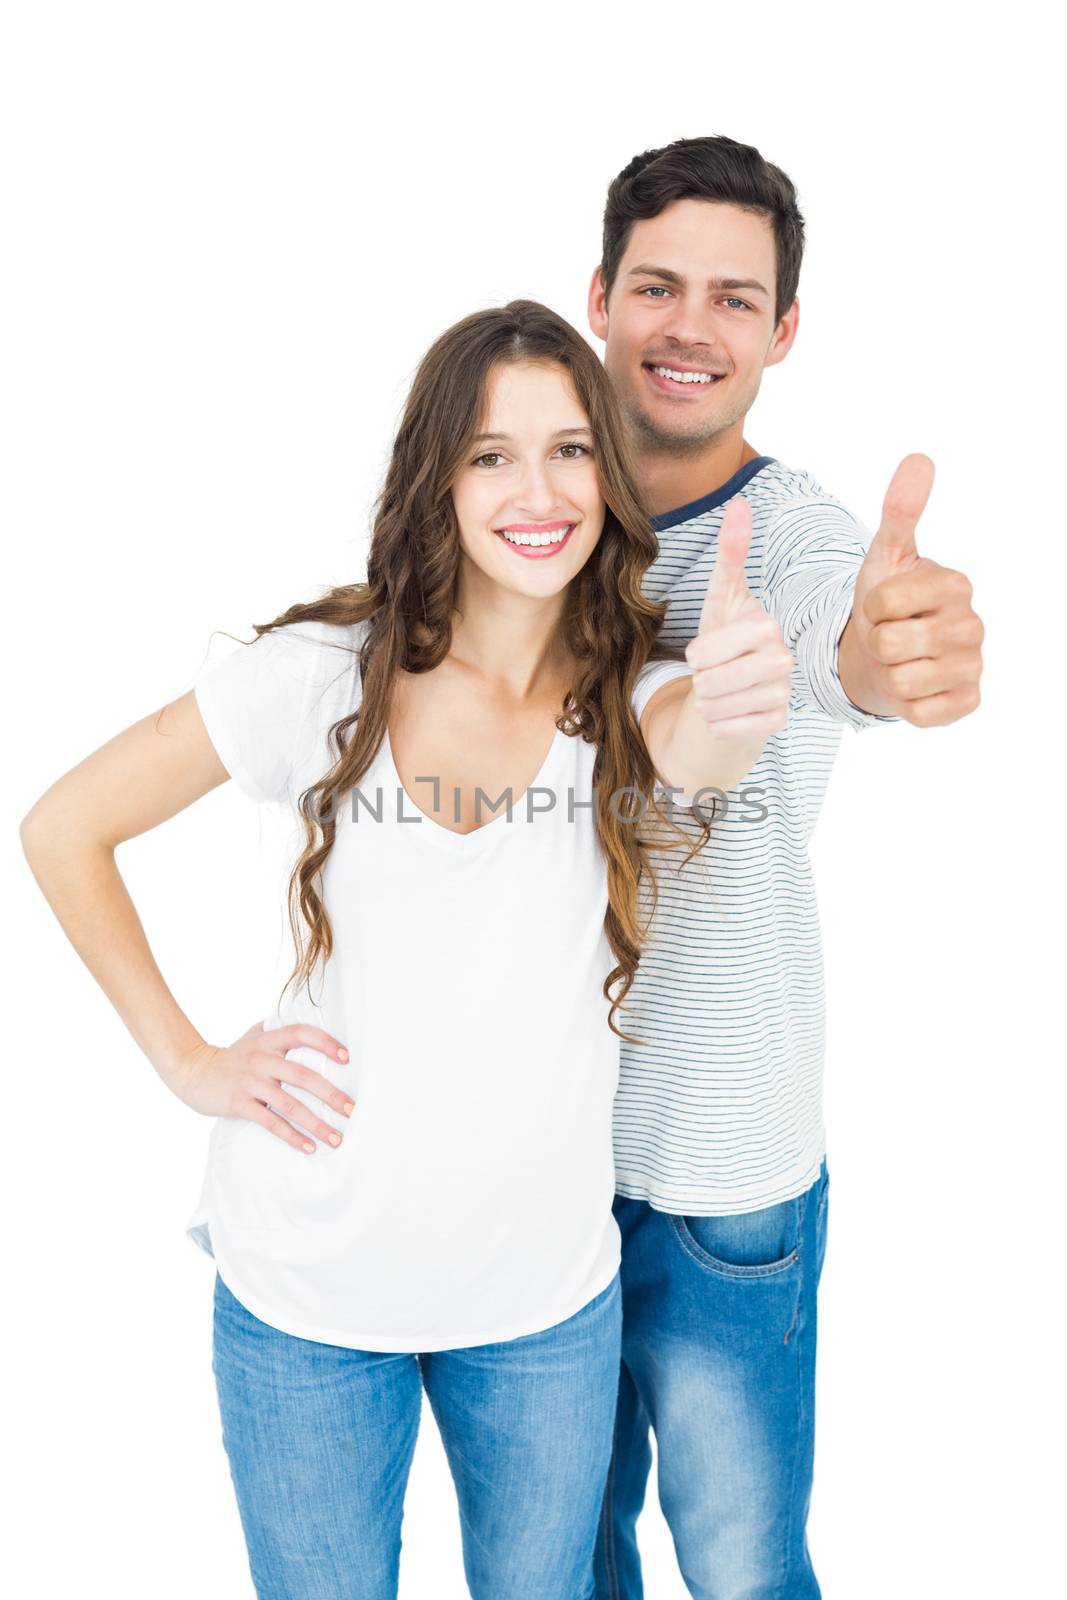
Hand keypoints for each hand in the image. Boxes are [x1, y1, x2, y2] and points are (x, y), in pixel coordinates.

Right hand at [169, 1020, 353, 1153]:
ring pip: (289, 1104)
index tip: (346, 1058)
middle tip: (352, 1110)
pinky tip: (309, 1147)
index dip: (325, 1042)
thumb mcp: (254, 1036)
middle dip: (330, 1094)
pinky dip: (292, 1136)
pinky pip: (271, 1122)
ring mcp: (250, 1082)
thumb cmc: (232, 1055)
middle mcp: (260, 1059)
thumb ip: (279, 1030)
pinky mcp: (239, 1104)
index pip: (300, 1033)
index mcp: (268, 1040)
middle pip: (301, 1075)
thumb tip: (315, 1020)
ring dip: (316, 1123)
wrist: (193, 1071)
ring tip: (336, 1138)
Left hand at [684, 493, 793, 740]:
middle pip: (709, 681)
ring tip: (718, 692)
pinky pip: (726, 729)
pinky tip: (728, 712)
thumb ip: (730, 552)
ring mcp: (784, 694)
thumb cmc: (726, 638)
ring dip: (706, 703)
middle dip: (699, 680)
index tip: (707, 651)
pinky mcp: (778, 723)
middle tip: (713, 673)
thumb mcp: (721, 596)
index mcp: (766, 625)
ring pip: (715, 706)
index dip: (695, 655)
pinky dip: (717, 724)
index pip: (703, 651)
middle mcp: (783, 659)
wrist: (739, 684)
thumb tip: (741, 502)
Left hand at [841, 454, 983, 724]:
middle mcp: (973, 624)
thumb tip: (919, 458)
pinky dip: (906, 705)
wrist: (886, 656)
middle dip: (877, 644)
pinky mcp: (967, 703)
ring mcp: (974, 666)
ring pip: (903, 680)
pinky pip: (921, 713)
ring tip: (899, 661)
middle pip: (890, 644)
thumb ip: (900, 511)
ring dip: (889, 674)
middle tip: (888, 638)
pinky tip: (914, 687)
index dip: (871, 609)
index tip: (883, 606)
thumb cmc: (887, 604)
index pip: (884, 602)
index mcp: (955, 584)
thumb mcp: (886, 556)